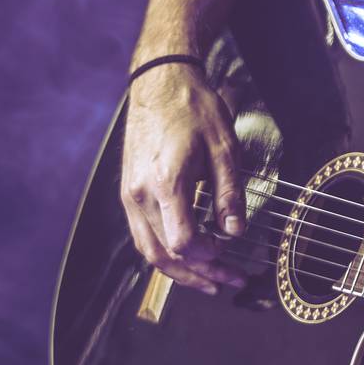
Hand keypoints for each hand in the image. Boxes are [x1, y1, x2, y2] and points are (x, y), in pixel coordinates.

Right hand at [119, 62, 247, 294]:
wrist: (159, 82)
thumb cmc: (192, 108)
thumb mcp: (223, 148)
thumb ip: (229, 193)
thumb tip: (236, 231)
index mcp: (165, 183)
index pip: (182, 241)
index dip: (208, 257)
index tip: (231, 254)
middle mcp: (140, 195)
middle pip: (164, 254)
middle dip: (198, 274)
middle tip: (228, 282)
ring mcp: (129, 195)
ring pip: (149, 251)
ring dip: (179, 271)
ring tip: (209, 280)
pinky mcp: (128, 192)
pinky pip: (143, 235)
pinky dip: (164, 253)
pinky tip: (185, 258)